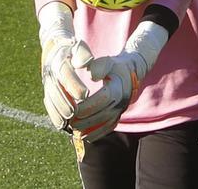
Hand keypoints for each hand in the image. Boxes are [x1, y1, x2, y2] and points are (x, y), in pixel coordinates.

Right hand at [38, 2, 90, 130]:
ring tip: (67, 122)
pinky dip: (54, 115)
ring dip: (57, 111)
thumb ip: (82, 54)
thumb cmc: (73, 50)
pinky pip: (48, 103)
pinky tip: (61, 125)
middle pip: (55, 89)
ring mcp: (47, 82)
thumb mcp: (79, 48)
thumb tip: (85, 62)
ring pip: (50, 98)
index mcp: (59, 60)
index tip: (85, 94)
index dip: (74, 84)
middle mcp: (49, 72)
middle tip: (74, 113)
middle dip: (64, 102)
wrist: (56, 48)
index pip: (64, 73)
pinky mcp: (47, 90)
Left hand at [69, 21, 167, 141]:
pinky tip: (82, 135)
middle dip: (85, 119)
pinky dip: (95, 134)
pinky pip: (107, 129)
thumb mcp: (106, 62)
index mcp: (119, 87)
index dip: (89, 105)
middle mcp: (121, 102)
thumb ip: (98, 66)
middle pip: (103, 114)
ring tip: (72, 128)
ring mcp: (120, 111)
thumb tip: (90, 74)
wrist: (128, 75)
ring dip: (88, 128)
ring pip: (104, 124)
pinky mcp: (117, 117)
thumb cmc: (113, 67)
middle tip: (69, 121)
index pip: (104, 99)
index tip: (74, 108)